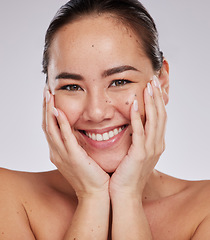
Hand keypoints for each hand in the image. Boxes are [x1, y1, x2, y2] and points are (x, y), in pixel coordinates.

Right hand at [42, 88, 109, 198]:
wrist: (96, 193)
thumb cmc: (91, 175)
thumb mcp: (80, 157)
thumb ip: (76, 144)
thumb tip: (77, 131)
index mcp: (59, 152)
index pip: (50, 128)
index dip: (48, 112)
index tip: (50, 98)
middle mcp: (56, 152)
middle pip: (46, 125)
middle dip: (45, 107)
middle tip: (45, 91)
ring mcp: (63, 155)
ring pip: (51, 128)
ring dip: (49, 110)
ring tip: (49, 95)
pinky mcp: (73, 157)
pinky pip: (65, 137)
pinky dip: (61, 123)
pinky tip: (59, 110)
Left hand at [110, 77, 166, 199]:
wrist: (125, 194)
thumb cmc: (128, 173)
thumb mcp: (137, 153)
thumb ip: (138, 139)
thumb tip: (135, 126)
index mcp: (155, 144)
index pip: (159, 118)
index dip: (158, 102)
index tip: (153, 87)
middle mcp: (156, 145)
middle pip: (160, 115)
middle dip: (157, 97)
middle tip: (153, 80)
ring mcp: (150, 150)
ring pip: (153, 121)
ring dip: (151, 102)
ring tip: (147, 86)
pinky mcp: (139, 155)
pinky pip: (140, 132)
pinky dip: (138, 118)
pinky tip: (135, 105)